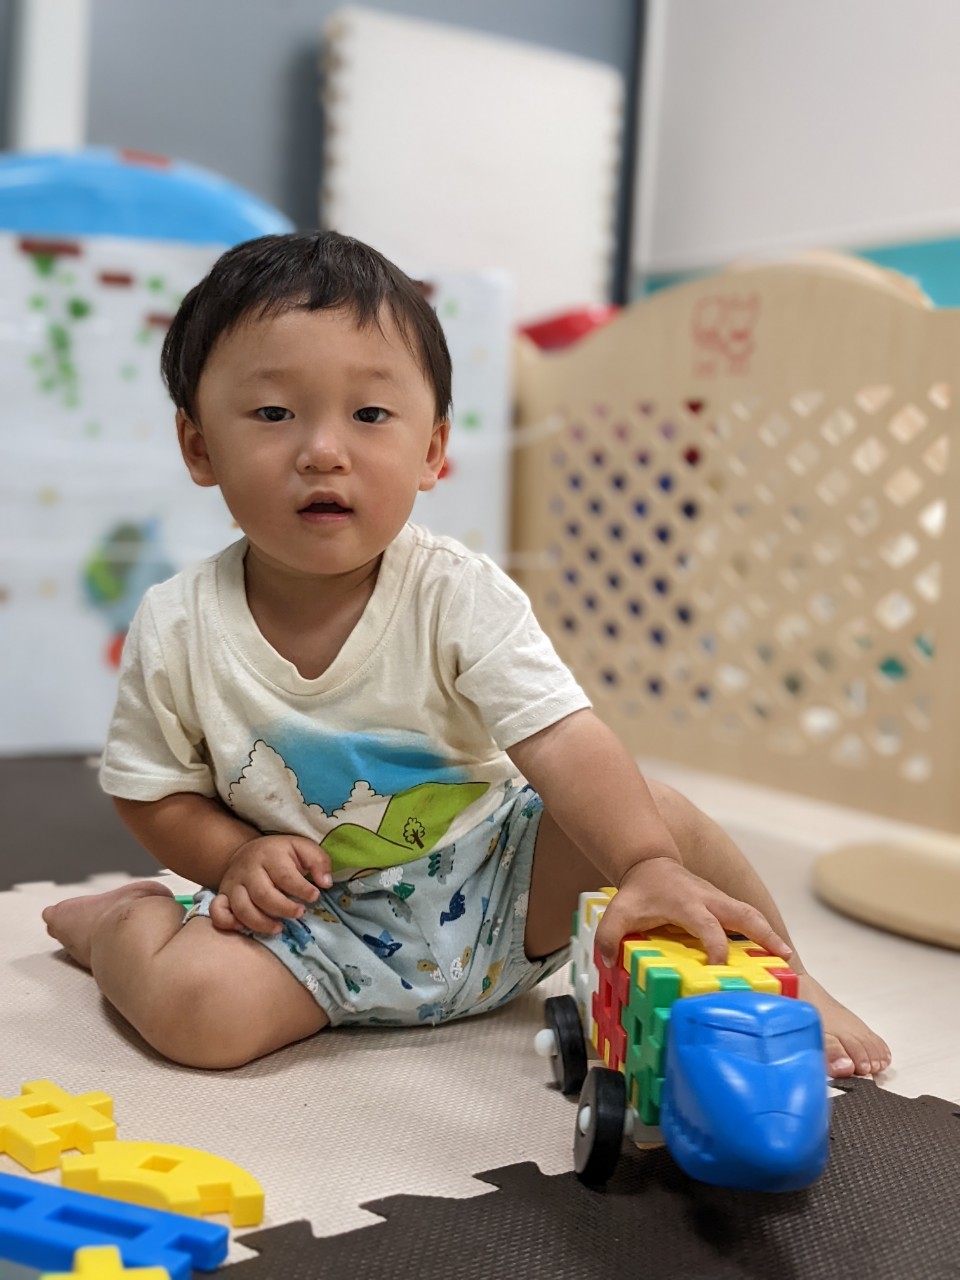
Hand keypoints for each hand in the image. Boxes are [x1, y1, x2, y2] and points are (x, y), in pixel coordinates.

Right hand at [210, 835, 332, 934]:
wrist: (248, 851)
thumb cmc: (281, 854)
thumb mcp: (302, 848)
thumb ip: (318, 862)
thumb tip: (326, 882)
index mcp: (270, 855)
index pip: (284, 875)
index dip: (301, 888)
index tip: (314, 897)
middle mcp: (249, 869)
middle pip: (263, 894)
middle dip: (283, 908)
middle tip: (300, 913)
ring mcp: (233, 883)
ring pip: (241, 907)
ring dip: (260, 922)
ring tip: (279, 928)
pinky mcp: (223, 896)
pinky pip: (218, 912)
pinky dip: (228, 923)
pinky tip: (244, 929)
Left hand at [594, 856, 791, 967]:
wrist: (649, 863)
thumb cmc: (638, 891)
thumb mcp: (618, 911)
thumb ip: (609, 934)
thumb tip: (608, 960)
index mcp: (686, 903)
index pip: (707, 925)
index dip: (716, 947)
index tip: (721, 969)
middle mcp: (708, 899)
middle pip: (743, 914)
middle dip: (764, 934)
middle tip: (783, 958)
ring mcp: (717, 899)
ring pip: (750, 912)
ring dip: (770, 933)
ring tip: (787, 958)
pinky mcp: (721, 903)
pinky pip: (745, 916)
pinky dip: (761, 931)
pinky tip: (771, 951)